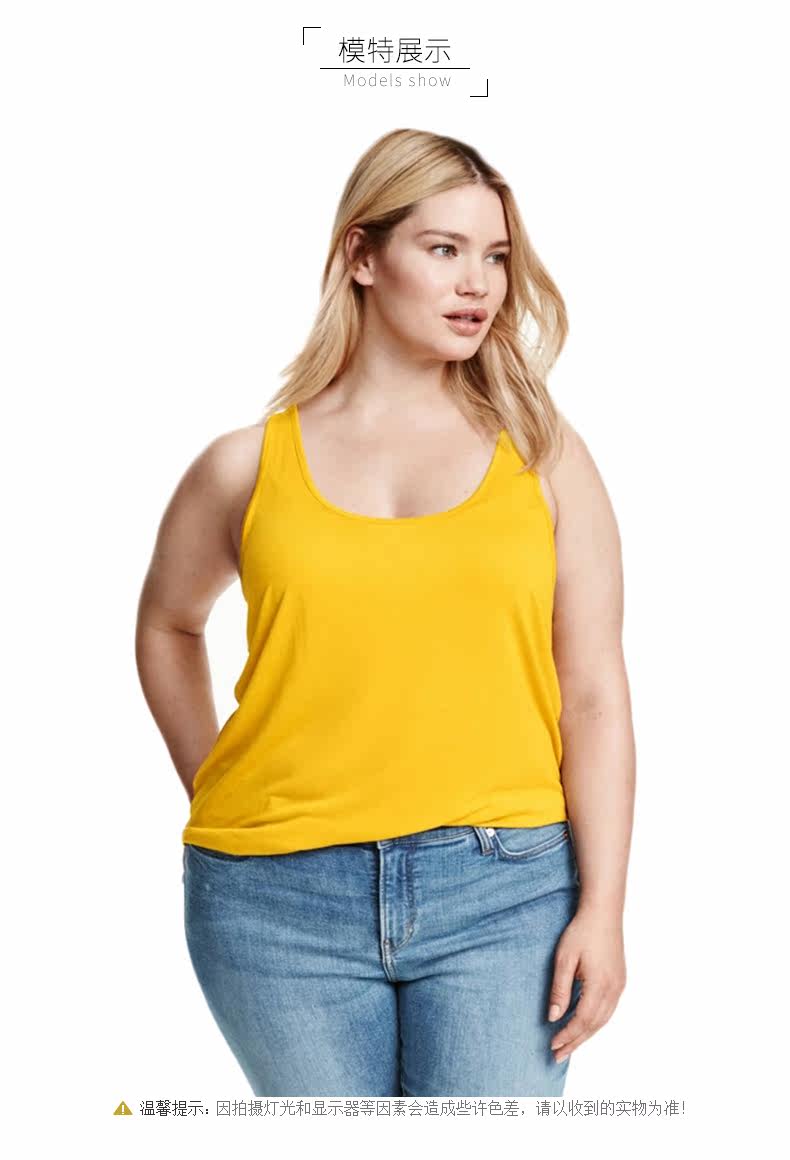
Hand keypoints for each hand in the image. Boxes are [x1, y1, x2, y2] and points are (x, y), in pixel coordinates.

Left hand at [547, 906, 625, 1062]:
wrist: (604, 912)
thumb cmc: (581, 932)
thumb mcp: (564, 959)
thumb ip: (559, 989)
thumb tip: (553, 1017)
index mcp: (600, 986)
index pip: (582, 1020)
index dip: (567, 1035)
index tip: (553, 1045)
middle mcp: (614, 990)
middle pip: (594, 1025)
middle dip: (576, 1042)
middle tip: (558, 1055)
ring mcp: (619, 986)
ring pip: (603, 1020)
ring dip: (586, 1034)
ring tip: (570, 1045)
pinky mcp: (620, 980)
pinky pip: (608, 1009)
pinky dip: (595, 1022)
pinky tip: (584, 1025)